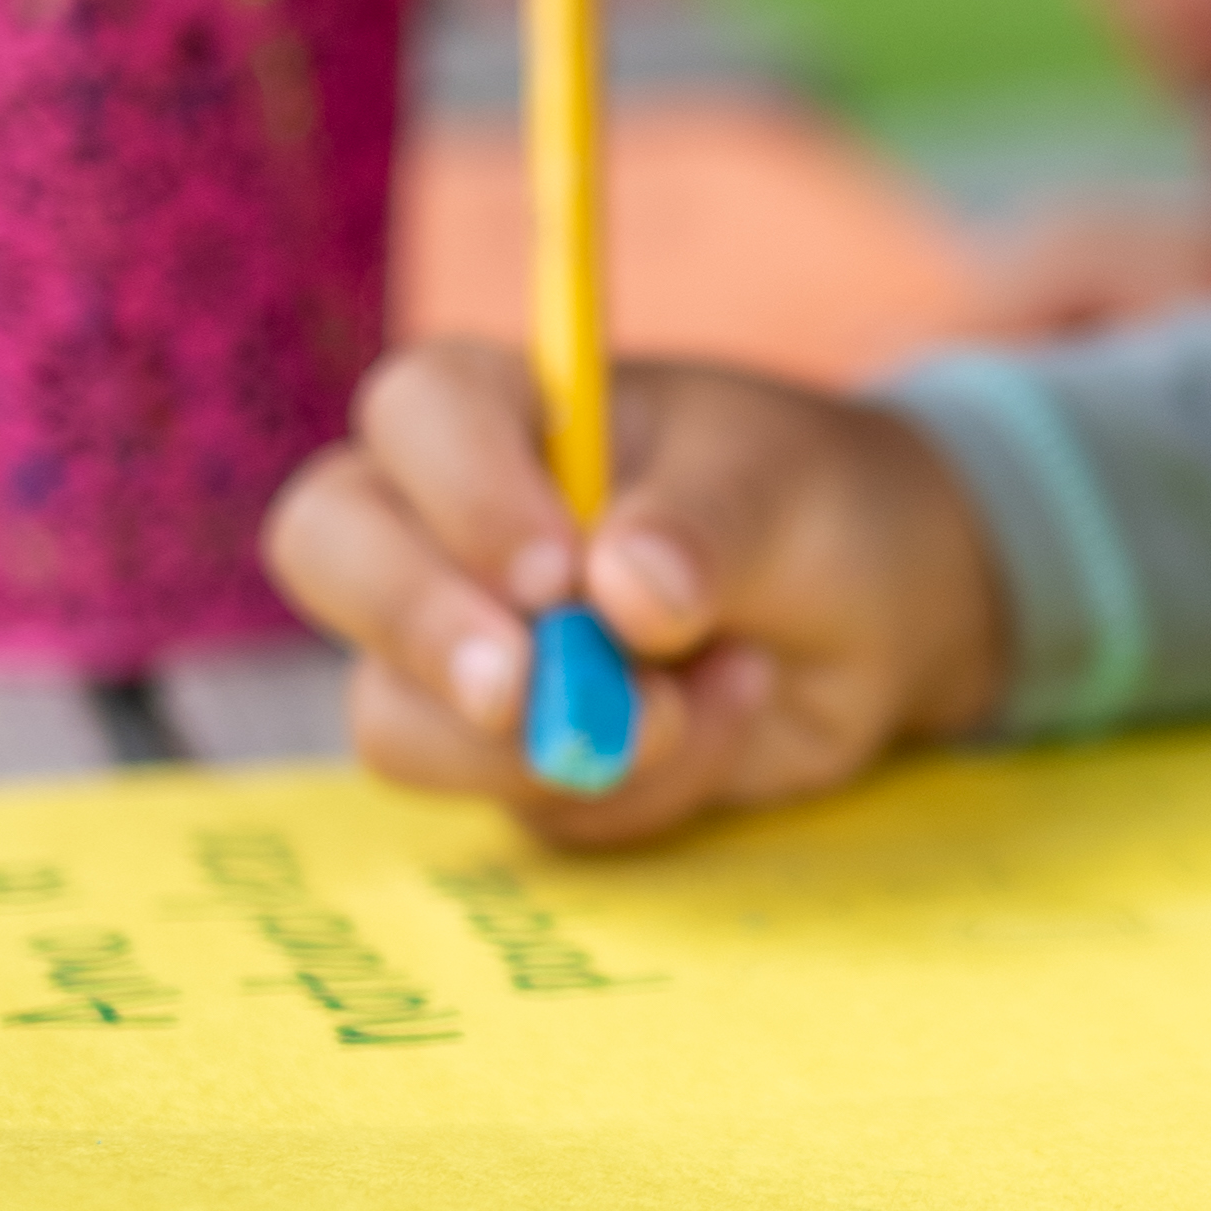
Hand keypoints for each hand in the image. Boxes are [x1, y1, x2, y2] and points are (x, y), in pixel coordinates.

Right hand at [262, 339, 1013, 848]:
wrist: (882, 614)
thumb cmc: (815, 505)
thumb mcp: (788, 492)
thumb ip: (708, 528)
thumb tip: (625, 590)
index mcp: (507, 405)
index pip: (416, 413)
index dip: (462, 495)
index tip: (559, 571)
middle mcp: (448, 521)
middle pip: (327, 549)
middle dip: (422, 632)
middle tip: (524, 690)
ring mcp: (464, 647)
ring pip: (395, 717)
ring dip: (548, 742)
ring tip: (696, 701)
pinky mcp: (506, 757)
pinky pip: (517, 805)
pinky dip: (631, 791)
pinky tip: (721, 721)